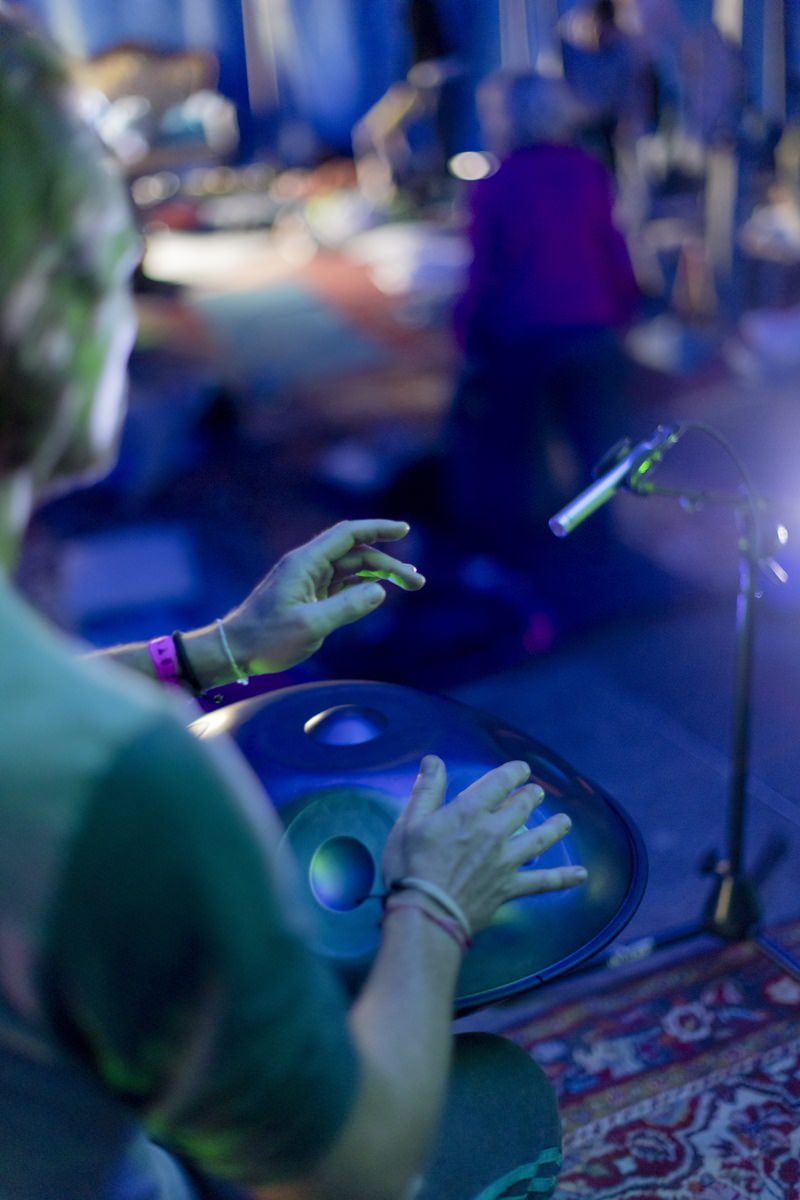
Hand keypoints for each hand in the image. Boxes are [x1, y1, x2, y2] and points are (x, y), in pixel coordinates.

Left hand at [222, 519, 424, 674]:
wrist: (234, 650)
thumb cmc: (266, 639)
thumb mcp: (310, 627)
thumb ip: (347, 607)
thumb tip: (380, 592)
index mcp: (305, 563)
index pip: (348, 534)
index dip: (378, 529)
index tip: (404, 529)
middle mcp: (308, 565)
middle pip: (356, 553)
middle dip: (389, 563)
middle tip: (418, 582)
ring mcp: (309, 580)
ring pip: (352, 568)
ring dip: (380, 574)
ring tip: (410, 584)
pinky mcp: (309, 595)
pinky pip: (343, 583)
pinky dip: (365, 585)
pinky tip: (381, 592)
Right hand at [382, 756, 586, 934]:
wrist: (426, 913)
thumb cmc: (411, 866)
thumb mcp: (410, 821)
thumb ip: (427, 789)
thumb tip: (434, 760)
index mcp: (470, 812)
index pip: (498, 783)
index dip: (513, 772)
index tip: (521, 769)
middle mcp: (494, 832)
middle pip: (521, 807)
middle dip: (530, 796)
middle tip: (537, 792)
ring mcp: (506, 861)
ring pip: (538, 839)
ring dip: (553, 828)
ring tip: (564, 821)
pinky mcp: (510, 887)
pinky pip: (543, 883)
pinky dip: (563, 879)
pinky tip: (581, 875)